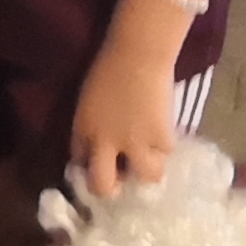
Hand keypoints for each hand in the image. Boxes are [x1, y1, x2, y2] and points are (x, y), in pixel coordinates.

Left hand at [70, 25, 186, 193]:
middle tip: (121, 181)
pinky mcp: (161, 137)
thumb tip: (89, 156)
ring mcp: (135, 143)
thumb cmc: (109, 71)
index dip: (87, 170)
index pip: (79, 164)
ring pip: (146, 175)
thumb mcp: (88, 105)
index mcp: (83, 130)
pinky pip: (166, 153)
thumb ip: (89, 131)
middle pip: (102, 186)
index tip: (97, 170)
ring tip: (150, 155)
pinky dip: (165, 146)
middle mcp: (105, 142)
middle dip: (110, 190)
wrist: (137, 55)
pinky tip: (163, 131)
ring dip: (148, 169)